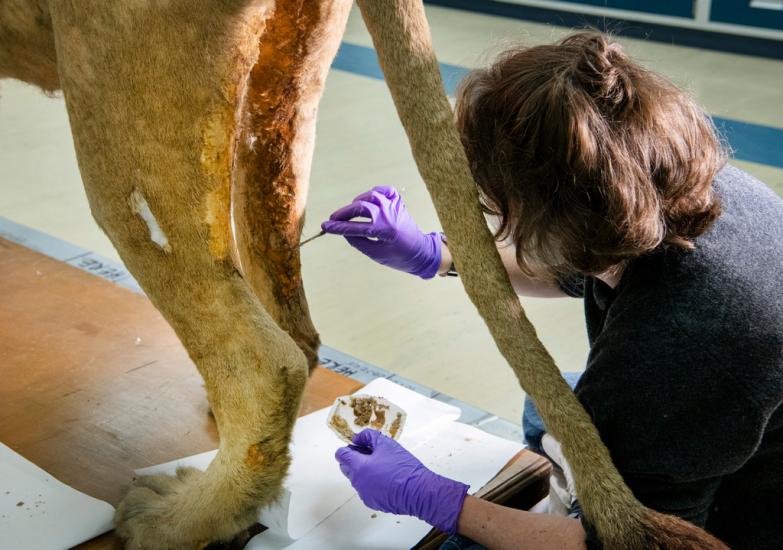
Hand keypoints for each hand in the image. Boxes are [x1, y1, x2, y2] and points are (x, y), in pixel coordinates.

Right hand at [321, 186, 441, 278]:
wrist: (421, 252)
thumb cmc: (399, 257)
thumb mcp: (376, 254)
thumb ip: (358, 242)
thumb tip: (343, 231)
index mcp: (385, 231)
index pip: (355, 228)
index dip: (338, 228)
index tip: (325, 227)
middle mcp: (390, 215)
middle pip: (360, 207)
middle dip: (344, 213)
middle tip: (333, 219)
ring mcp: (395, 206)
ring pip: (371, 196)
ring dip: (357, 202)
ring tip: (350, 212)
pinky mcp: (399, 203)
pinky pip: (385, 190)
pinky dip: (374, 192)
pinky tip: (368, 199)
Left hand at [335, 429, 468, 533]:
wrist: (418, 491)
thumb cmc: (403, 466)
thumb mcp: (386, 443)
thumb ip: (368, 436)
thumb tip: (358, 438)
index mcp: (358, 466)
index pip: (341, 455)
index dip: (347, 448)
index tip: (358, 446)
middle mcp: (357, 482)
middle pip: (346, 467)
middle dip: (353, 460)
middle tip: (371, 454)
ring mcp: (364, 494)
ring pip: (356, 479)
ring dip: (363, 472)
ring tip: (382, 467)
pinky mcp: (372, 502)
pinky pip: (365, 490)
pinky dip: (370, 483)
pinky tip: (386, 479)